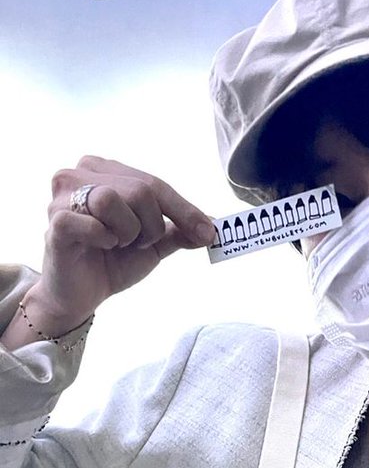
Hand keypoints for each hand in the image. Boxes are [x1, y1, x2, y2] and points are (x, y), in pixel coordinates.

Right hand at [39, 156, 216, 321]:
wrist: (80, 296)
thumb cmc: (112, 262)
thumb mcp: (152, 244)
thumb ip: (178, 230)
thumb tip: (212, 225)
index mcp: (104, 170)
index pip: (154, 183)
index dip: (184, 210)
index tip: (207, 233)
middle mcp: (79, 174)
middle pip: (139, 189)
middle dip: (151, 225)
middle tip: (139, 244)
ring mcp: (63, 197)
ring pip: (112, 200)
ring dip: (127, 232)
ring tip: (117, 244)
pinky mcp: (56, 222)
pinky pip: (92, 223)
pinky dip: (104, 238)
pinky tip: (100, 246)